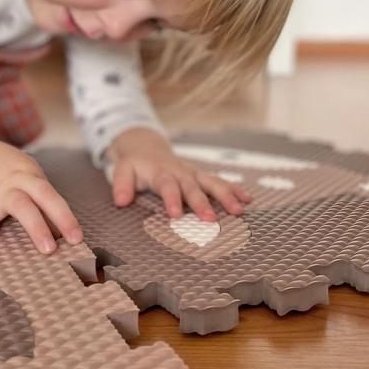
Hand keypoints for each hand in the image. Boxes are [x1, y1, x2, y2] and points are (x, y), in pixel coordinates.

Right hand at [0, 133, 82, 261]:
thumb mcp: (19, 173)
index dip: (67, 216)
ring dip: (37, 227)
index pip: (52, 196)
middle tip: (74, 240)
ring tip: (47, 251)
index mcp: (31, 175)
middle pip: (45, 196)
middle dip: (62, 217)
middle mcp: (18, 181)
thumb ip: (34, 196)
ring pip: (21, 207)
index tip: (79, 238)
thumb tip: (54, 228)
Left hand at [104, 128, 251, 221]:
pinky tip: (247, 200)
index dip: (172, 199)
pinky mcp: (201, 176)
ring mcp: (193, 174)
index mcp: (160, 172)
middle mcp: (180, 172)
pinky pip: (220, 182)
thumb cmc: (135, 165)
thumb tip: (120, 201)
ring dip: (225, 197)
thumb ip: (121, 185)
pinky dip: (234, 190)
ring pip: (212, 183)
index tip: (176, 214)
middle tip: (210, 219)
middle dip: (202, 203)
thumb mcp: (122, 171)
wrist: (148, 148)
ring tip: (238, 211)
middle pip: (193, 187)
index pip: (167, 185)